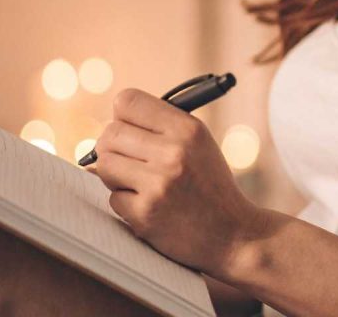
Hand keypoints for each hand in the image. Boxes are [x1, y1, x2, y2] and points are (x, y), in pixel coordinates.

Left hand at [87, 87, 267, 276]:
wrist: (234, 236)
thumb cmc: (210, 185)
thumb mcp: (199, 144)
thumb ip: (160, 128)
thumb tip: (109, 126)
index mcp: (188, 129)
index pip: (127, 101)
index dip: (121, 116)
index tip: (128, 130)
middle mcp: (174, 152)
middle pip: (110, 134)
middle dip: (112, 148)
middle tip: (128, 161)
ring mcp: (159, 184)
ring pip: (104, 164)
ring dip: (114, 176)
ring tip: (138, 184)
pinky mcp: (146, 214)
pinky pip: (112, 198)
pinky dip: (126, 203)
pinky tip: (149, 207)